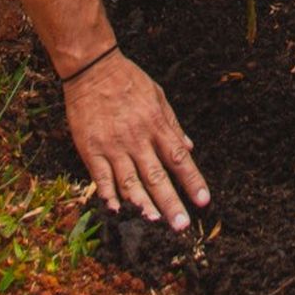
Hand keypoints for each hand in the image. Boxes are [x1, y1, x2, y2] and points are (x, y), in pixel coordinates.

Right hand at [64, 48, 210, 224]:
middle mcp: (137, 139)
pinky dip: (109, 196)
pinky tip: (117, 212)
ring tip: (155, 222)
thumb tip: (190, 148)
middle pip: (157, 176)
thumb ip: (173, 124)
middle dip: (171, 202)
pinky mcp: (90, 149)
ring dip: (143, 204)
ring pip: (130, 181)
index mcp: (156, 125)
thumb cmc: (129, 81)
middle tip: (182, 226)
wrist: (93, 68)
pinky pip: (101, 177)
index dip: (192, 181)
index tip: (204, 201)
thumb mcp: (158, 96)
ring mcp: (113, 146)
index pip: (179, 158)